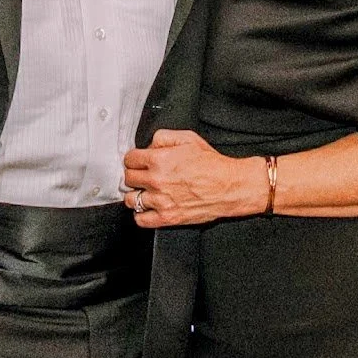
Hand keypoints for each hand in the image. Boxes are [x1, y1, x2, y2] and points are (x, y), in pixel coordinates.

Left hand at [122, 130, 268, 227]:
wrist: (230, 187)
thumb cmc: (213, 165)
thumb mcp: (189, 139)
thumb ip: (164, 137)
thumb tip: (149, 145)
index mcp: (160, 159)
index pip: (129, 159)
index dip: (134, 159)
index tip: (138, 162)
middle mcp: (157, 180)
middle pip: (128, 178)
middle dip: (134, 175)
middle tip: (143, 175)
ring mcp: (161, 201)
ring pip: (131, 199)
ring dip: (136, 195)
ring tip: (145, 192)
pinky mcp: (167, 217)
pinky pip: (141, 219)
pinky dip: (141, 214)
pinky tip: (148, 208)